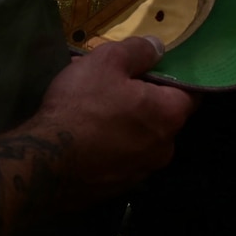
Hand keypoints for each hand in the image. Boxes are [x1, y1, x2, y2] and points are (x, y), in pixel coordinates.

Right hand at [38, 35, 195, 206]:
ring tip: (93, 109)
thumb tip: (159, 47)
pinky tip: (86, 135)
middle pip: (163, 116)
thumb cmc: (82, 106)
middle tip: (115, 84)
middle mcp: (164, 148)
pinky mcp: (118, 188)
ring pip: (140, 138)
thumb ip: (139, 51)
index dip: (173, 76)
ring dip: (125, 123)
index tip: (152, 66)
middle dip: (144, 99)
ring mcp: (141, 172)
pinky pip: (121, 158)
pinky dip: (111, 145)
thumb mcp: (107, 61)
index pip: (190, 91)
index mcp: (170, 115)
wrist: (44, 164)